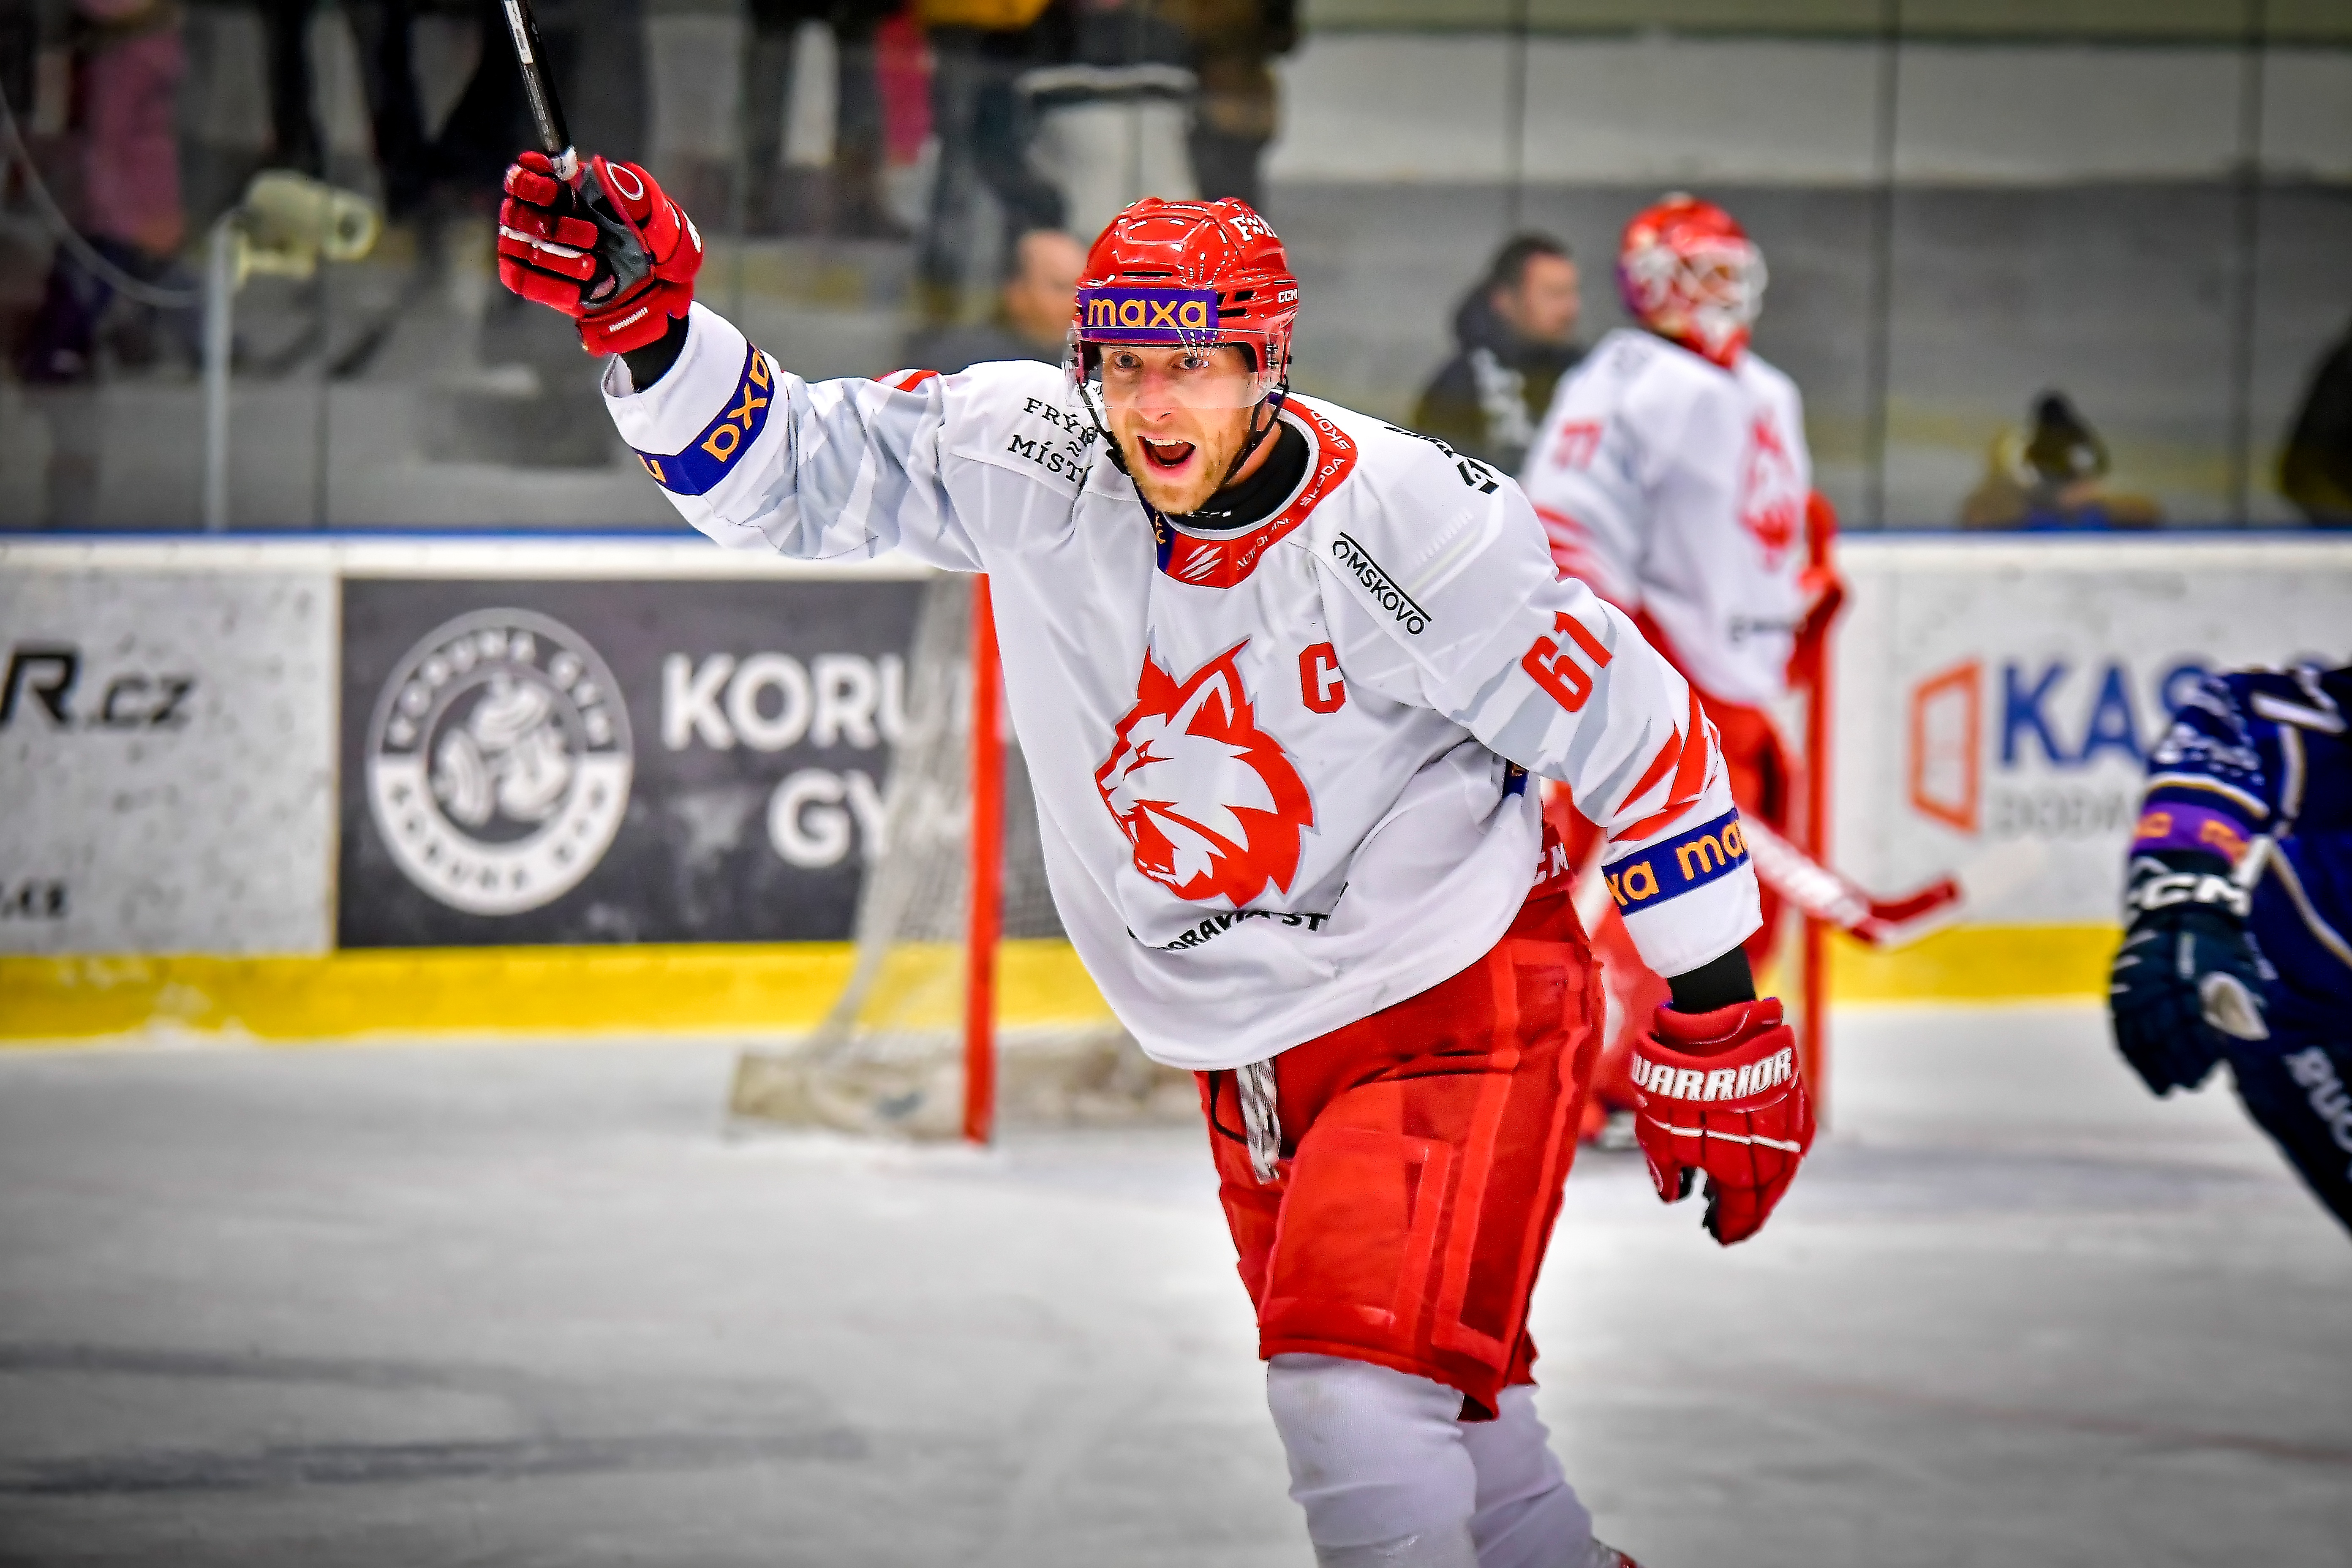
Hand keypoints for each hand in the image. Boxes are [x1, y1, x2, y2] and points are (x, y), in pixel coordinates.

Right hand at [497, 151, 702, 354]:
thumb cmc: (652, 245)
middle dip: (554, 226)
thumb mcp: (658, 217)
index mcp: (563, 189)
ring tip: (593, 267)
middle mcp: (539, 215)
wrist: (653, 290)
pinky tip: (577, 291)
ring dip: (557, 258)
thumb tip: (601, 170)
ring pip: (519, 247)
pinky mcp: (534, 280)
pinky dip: (549, 286)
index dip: (531, 180)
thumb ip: (635, 192)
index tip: (554, 190)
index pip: (525, 174)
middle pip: (517, 213)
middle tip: (592, 236)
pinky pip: (522, 280)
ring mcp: (532, 247)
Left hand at [1633, 998, 1813, 1245]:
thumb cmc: (1678, 1083)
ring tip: (1741, 1193)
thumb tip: (1673, 1194)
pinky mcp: (1796, 1100)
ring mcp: (1791, 1127)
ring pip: (1783, 1170)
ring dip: (1763, 1185)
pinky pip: (1790, 1140)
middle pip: (1766, 1197)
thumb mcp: (1656, 1134)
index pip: (1741, 1215)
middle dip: (1747, 1211)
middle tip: (1730, 1220)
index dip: (1729, 1227)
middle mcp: (1775, 1156)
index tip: (1718, 1234)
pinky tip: (1760, 1158)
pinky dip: (1775, 1154)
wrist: (1713, 1025)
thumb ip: (1666, 1173)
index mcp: (1743, 1173)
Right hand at [2110, 850, 2269, 1095]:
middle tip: (2192, 1084)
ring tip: (2165, 1089)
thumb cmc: (2220, 950)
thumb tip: (2230, 1051)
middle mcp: (2158, 978)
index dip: (2198, 1053)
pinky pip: (2120, 1026)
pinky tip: (2143, 1071)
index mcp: (2192, 974)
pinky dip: (2131, 1053)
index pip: (2191, 1023)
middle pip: (2163, 1031)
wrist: (2179, 913)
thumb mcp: (2240, 973)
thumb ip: (2239, 1010)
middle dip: (2177, 1063)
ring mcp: (2133, 983)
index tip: (2209, 1074)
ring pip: (2137, 1032)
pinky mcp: (2118, 986)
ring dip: (2151, 1065)